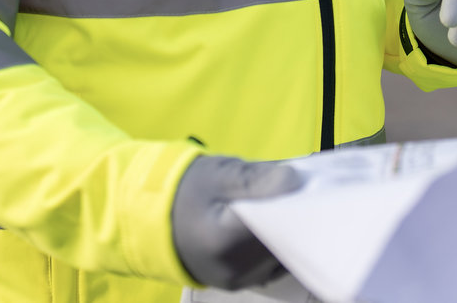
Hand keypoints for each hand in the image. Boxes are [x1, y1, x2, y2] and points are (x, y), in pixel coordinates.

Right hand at [171, 155, 301, 289]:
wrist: (152, 220)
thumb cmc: (186, 191)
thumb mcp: (219, 174)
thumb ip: (257, 177)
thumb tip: (293, 181)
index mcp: (225, 238)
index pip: (278, 223)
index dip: (297, 202)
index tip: (305, 183)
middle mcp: (233, 268)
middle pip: (284, 242)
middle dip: (297, 216)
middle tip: (300, 189)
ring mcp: (238, 280)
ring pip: (282, 255)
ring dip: (289, 231)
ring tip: (284, 204)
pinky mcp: (240, 283)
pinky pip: (272, 264)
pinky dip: (279, 244)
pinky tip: (274, 223)